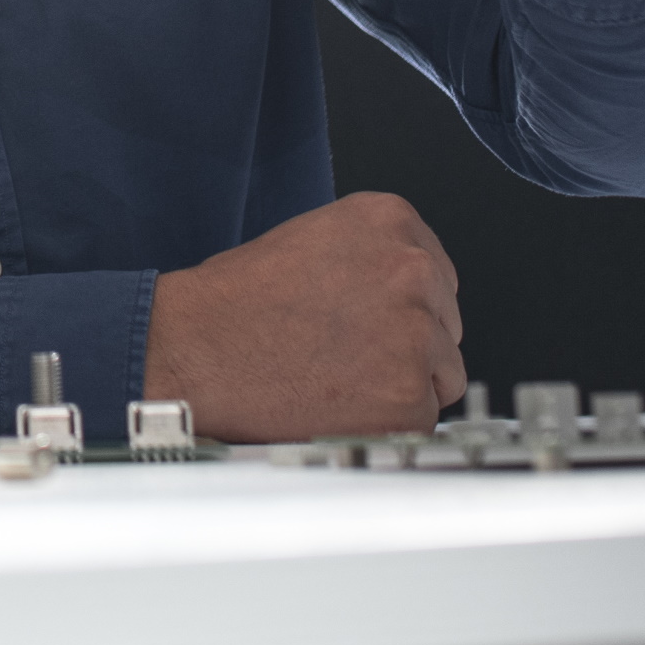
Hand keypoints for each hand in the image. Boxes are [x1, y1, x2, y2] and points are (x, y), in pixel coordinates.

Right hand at [142, 192, 461, 440]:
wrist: (198, 352)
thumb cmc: (237, 302)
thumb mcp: (313, 239)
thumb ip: (373, 257)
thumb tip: (410, 293)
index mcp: (390, 221)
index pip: (438, 275)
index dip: (403, 308)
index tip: (371, 322)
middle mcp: (414, 271)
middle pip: (446, 325)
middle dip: (407, 346)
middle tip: (347, 354)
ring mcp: (417, 336)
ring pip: (441, 375)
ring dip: (401, 385)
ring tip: (339, 379)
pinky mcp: (409, 398)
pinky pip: (423, 420)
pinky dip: (389, 423)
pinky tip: (342, 406)